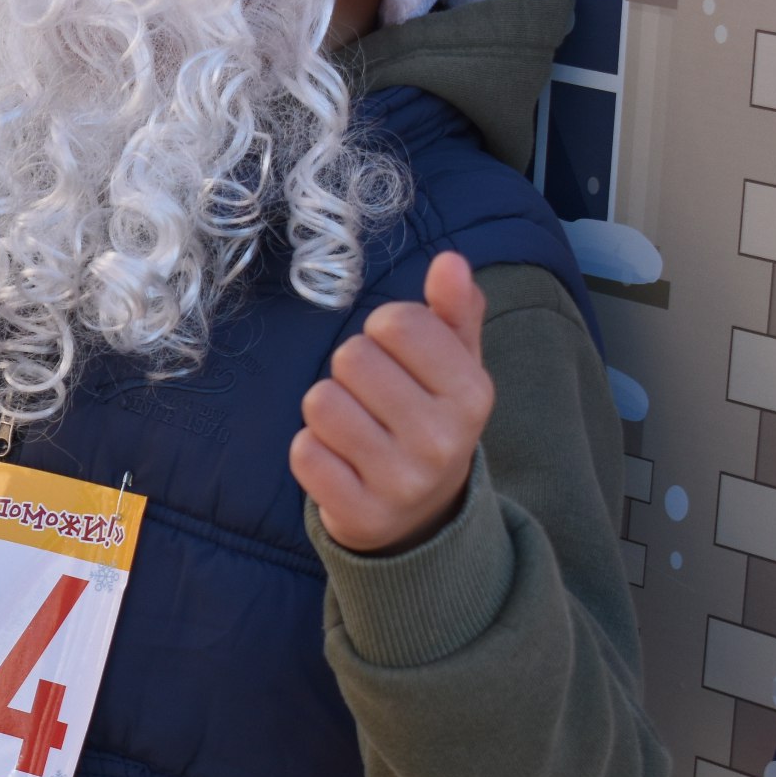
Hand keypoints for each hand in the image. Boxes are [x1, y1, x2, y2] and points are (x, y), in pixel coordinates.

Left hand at [290, 250, 494, 554]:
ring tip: (356, 429)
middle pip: (352, 358)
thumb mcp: (455, 365)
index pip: (397, 322)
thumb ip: (454, 310)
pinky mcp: (358, 512)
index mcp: (472, 394)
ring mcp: (401, 481)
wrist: (420, 515)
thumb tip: (451, 261)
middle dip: (350, 370)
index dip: (382, 331)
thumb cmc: (429, 418)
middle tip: (373, 399)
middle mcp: (442, 440)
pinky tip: (341, 463)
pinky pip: (304, 452)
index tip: (395, 357)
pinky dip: (312, 450)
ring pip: (321, 402)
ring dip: (328, 409)